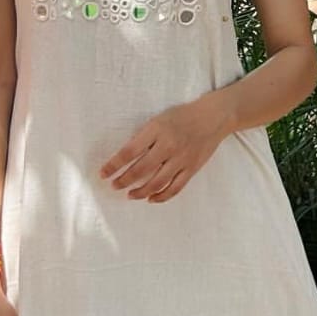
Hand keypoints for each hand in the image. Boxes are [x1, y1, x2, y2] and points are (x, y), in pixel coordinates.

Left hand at [99, 95, 227, 202]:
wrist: (213, 117)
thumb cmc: (182, 116)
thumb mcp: (158, 120)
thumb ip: (144, 137)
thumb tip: (126, 157)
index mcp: (156, 131)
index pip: (129, 152)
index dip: (114, 165)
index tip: (103, 173)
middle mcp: (168, 146)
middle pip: (140, 170)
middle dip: (124, 181)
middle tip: (114, 185)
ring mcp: (181, 160)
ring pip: (156, 183)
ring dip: (140, 192)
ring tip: (129, 195)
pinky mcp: (191, 169)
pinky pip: (174, 188)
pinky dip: (161, 196)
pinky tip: (151, 198)